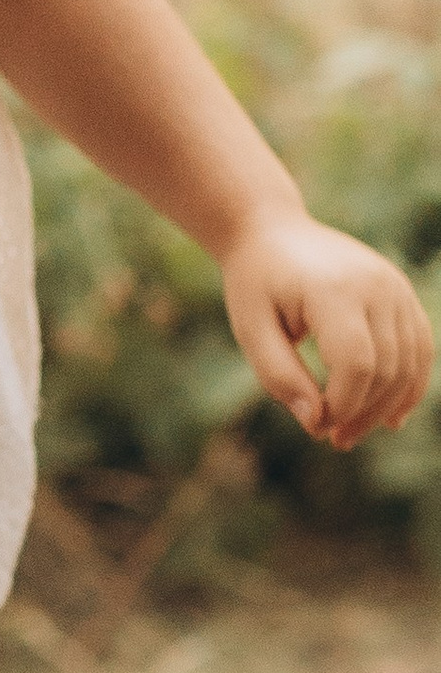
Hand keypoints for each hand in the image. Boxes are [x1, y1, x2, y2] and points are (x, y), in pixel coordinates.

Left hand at [219, 211, 432, 448]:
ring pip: (410, 363)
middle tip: (334, 440)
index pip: (356, 364)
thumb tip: (315, 423)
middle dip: (363, 413)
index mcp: (334, 290)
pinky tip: (391, 416)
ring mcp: (395, 286)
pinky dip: (410, 384)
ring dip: (387, 406)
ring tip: (354, 432)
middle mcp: (375, 285)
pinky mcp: (402, 292)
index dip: (343, 406)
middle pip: (387, 368)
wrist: (272, 232)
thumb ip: (280, 376)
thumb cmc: (256, 284)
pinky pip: (420, 346)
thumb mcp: (252, 330)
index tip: (317, 428)